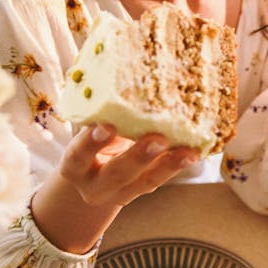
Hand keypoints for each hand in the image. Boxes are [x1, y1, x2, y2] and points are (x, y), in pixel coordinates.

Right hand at [30, 125, 200, 252]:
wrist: (93, 177)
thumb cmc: (91, 142)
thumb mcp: (89, 131)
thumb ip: (101, 114)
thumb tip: (120, 74)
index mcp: (74, 166)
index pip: (79, 155)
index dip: (92, 142)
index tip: (107, 126)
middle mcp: (95, 186)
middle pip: (116, 174)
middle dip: (138, 156)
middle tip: (158, 139)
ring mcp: (120, 193)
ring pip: (145, 182)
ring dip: (168, 165)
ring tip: (188, 152)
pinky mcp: (141, 191)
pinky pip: (160, 180)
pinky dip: (177, 165)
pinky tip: (193, 153)